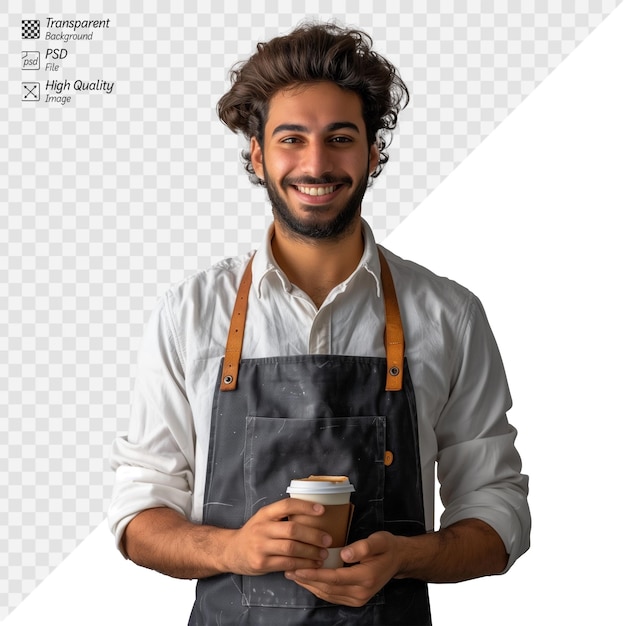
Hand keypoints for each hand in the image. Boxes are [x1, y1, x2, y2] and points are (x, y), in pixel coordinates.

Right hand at [220, 498, 333, 575]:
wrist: (231, 551)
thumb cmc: (254, 533)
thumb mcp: (264, 519)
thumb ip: (282, 516)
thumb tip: (313, 515)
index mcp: (265, 514)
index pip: (287, 505)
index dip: (305, 506)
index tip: (322, 510)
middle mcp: (262, 528)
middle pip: (292, 529)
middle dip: (313, 535)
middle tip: (327, 540)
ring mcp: (261, 547)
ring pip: (292, 548)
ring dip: (311, 552)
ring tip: (323, 554)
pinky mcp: (261, 564)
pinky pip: (287, 564)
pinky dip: (302, 565)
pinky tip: (312, 565)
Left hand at [284, 531, 400, 606]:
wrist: (398, 559)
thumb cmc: (386, 547)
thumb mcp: (378, 541)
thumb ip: (362, 547)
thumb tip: (344, 554)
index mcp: (365, 578)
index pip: (334, 578)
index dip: (314, 574)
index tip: (297, 568)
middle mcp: (361, 593)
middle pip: (328, 589)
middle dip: (307, 580)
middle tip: (289, 570)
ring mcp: (358, 598)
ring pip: (328, 594)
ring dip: (310, 585)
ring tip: (294, 574)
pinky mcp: (356, 599)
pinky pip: (333, 596)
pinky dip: (318, 588)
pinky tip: (308, 579)